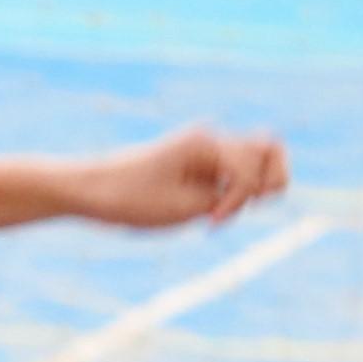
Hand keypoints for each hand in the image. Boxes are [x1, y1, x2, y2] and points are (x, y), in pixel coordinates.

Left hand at [60, 122, 292, 230]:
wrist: (90, 190)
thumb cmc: (129, 199)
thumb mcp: (181, 208)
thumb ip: (225, 198)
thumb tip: (261, 187)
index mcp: (205, 143)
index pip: (252, 169)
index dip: (240, 200)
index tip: (208, 221)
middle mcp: (211, 140)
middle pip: (272, 149)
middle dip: (267, 183)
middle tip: (235, 208)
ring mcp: (207, 151)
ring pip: (259, 158)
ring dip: (255, 188)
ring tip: (225, 211)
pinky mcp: (201, 164)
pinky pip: (238, 172)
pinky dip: (237, 193)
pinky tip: (212, 213)